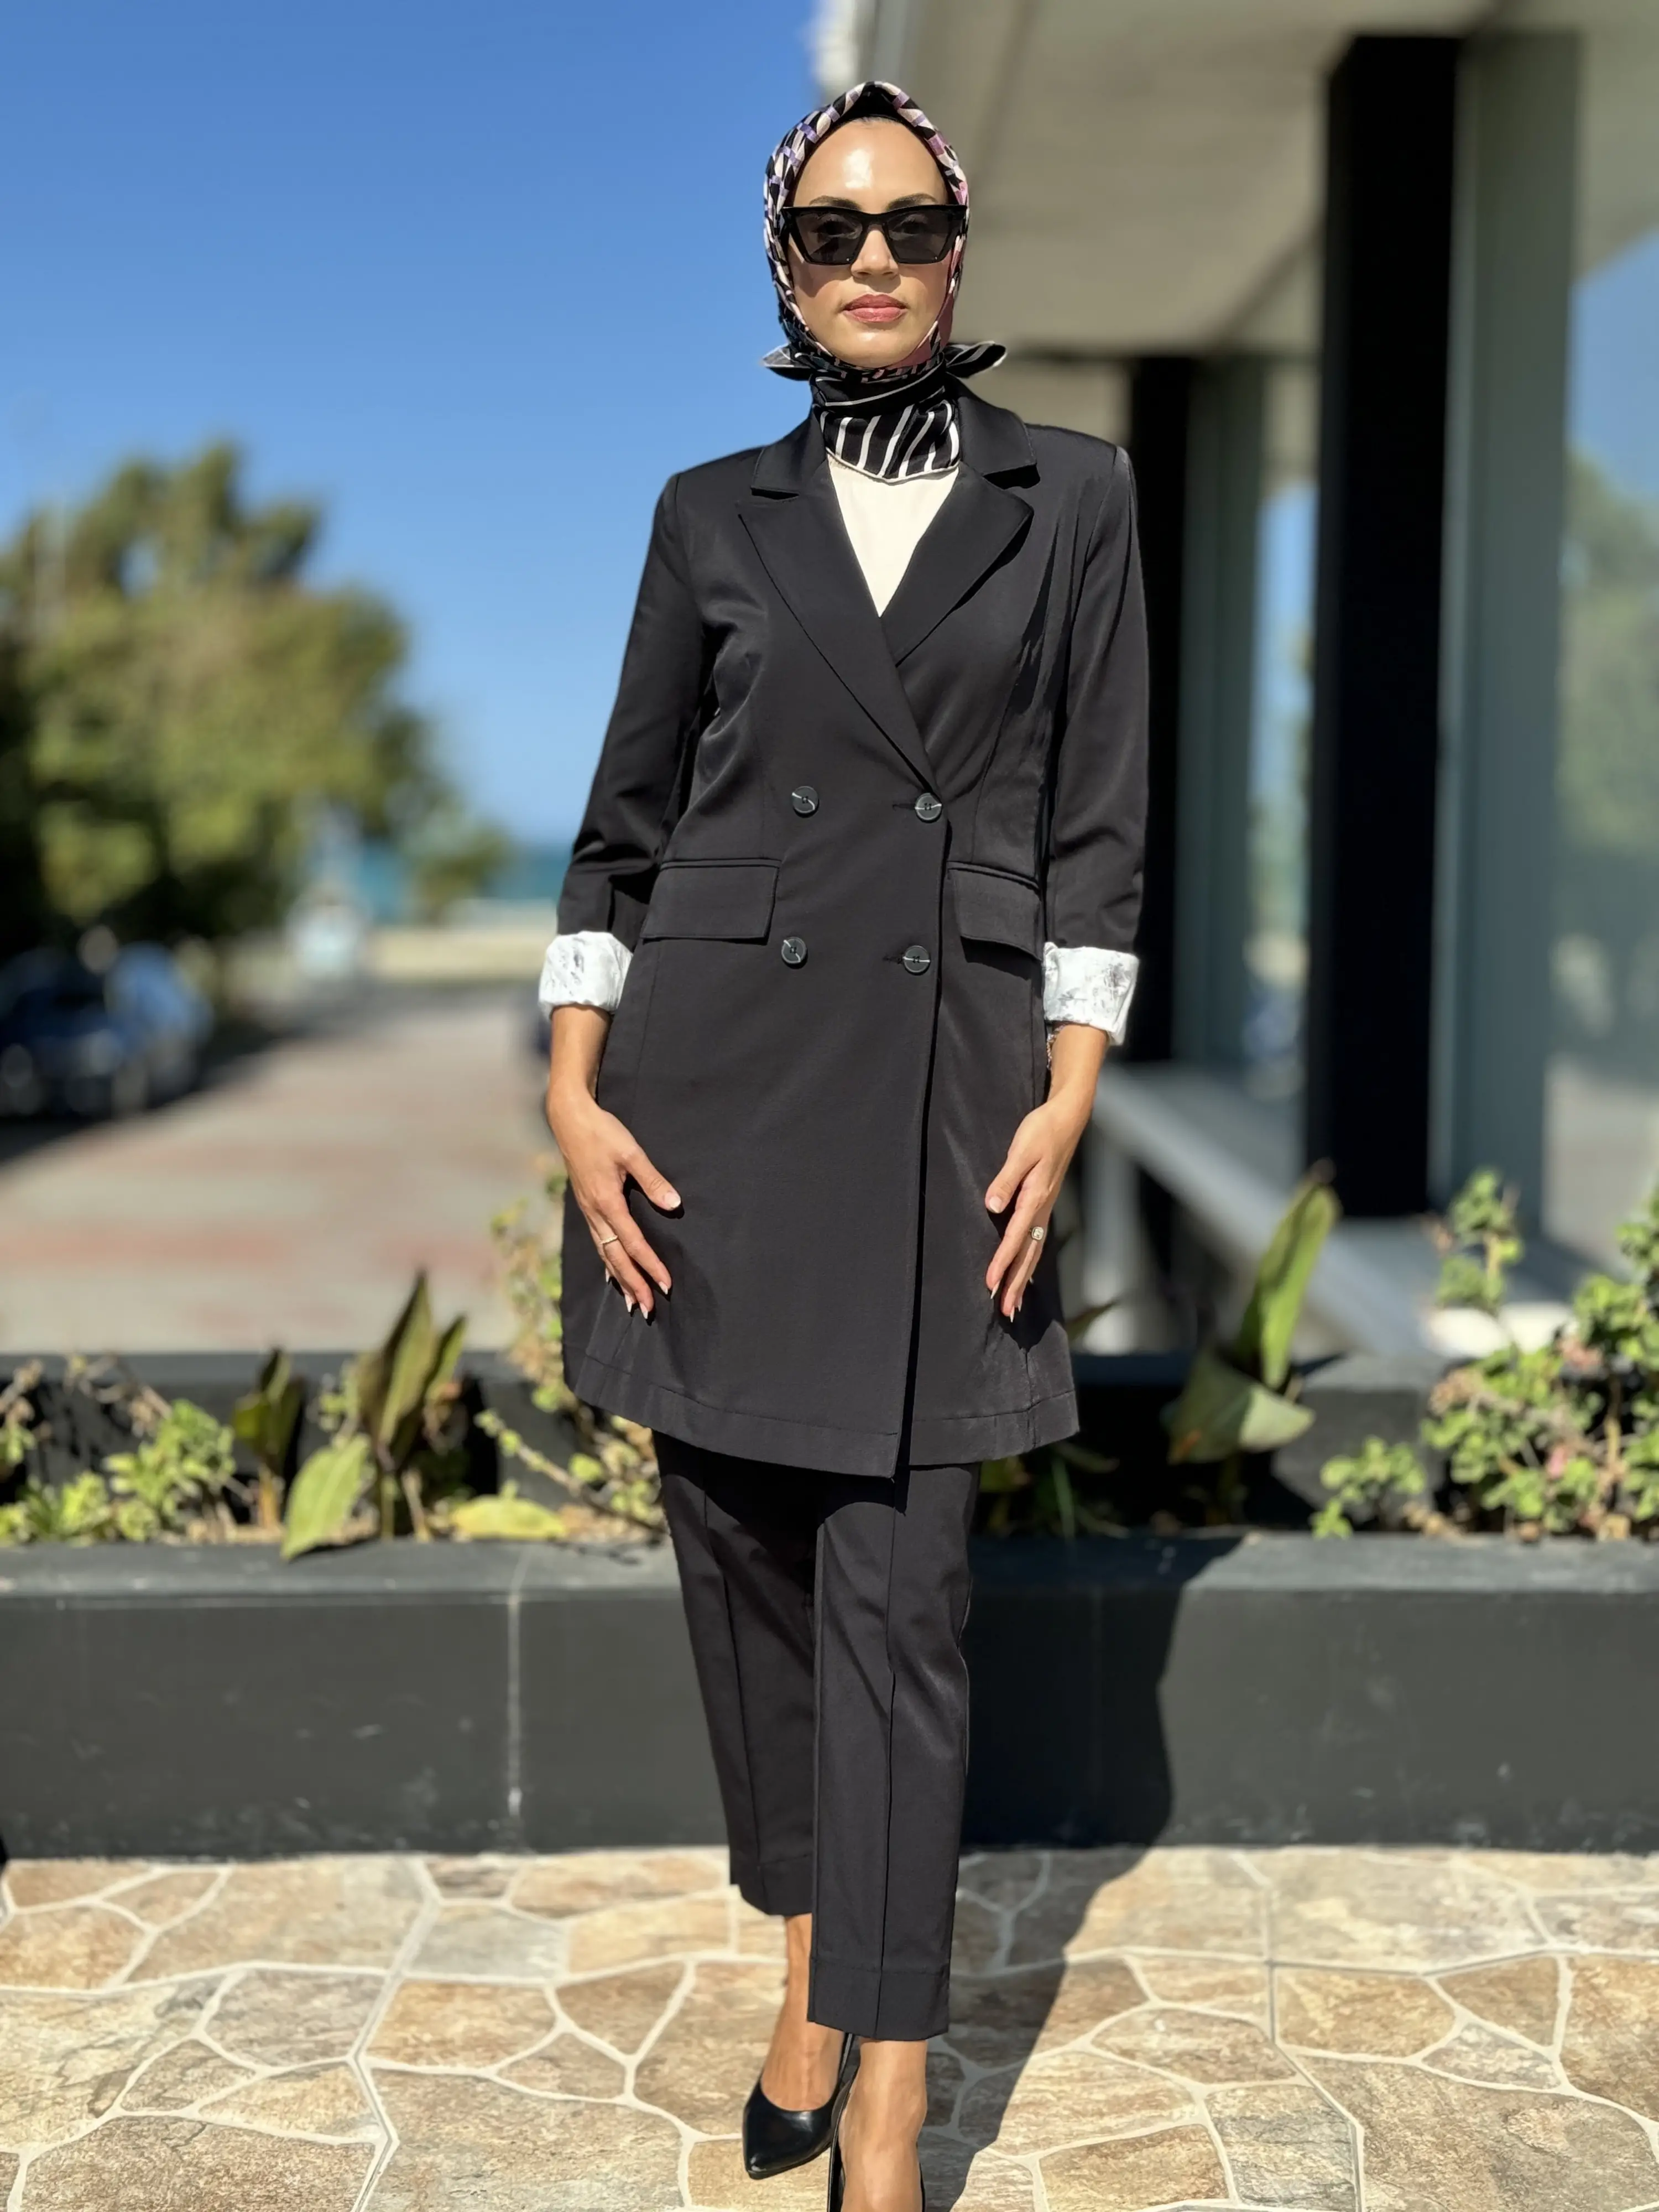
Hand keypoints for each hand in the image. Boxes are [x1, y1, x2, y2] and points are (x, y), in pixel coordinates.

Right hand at [546, 1007, 677, 1316]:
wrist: (569, 1118)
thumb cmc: (601, 1132)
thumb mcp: (631, 1152)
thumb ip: (653, 1180)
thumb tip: (674, 1206)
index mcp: (607, 1201)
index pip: (633, 1242)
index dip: (650, 1265)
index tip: (666, 1284)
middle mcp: (595, 1213)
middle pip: (615, 1257)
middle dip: (633, 1284)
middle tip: (648, 1309)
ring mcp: (587, 1211)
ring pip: (604, 1253)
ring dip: (619, 1279)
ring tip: (632, 1302)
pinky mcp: (586, 1206)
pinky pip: (597, 1242)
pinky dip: (607, 1262)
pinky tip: (612, 1274)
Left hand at [984, 1023, 1108, 1319]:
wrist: (1067, 1118)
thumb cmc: (1042, 1130)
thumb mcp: (1021, 1150)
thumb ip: (1006, 1179)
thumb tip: (992, 1206)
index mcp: (1035, 1197)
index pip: (1015, 1238)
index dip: (1002, 1263)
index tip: (991, 1284)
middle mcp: (1042, 1208)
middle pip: (1028, 1254)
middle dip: (1016, 1284)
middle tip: (1006, 1312)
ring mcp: (1045, 1208)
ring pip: (1033, 1251)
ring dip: (1023, 1277)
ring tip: (1013, 1302)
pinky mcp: (1044, 1203)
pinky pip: (1036, 1240)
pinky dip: (1029, 1261)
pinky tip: (1024, 1270)